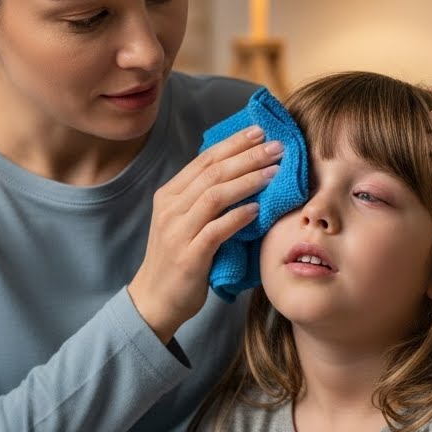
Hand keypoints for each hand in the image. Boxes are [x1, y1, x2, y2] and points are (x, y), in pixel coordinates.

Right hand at [127, 126, 282, 342]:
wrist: (154, 300)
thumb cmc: (178, 258)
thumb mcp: (186, 221)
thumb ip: (205, 198)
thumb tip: (241, 172)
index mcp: (170, 195)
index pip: (204, 159)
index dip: (233, 143)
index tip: (260, 131)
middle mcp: (171, 208)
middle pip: (212, 172)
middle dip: (247, 156)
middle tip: (277, 146)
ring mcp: (177, 231)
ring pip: (214, 196)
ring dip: (247, 180)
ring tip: (275, 172)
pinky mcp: (189, 256)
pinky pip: (216, 230)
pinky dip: (238, 217)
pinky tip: (258, 209)